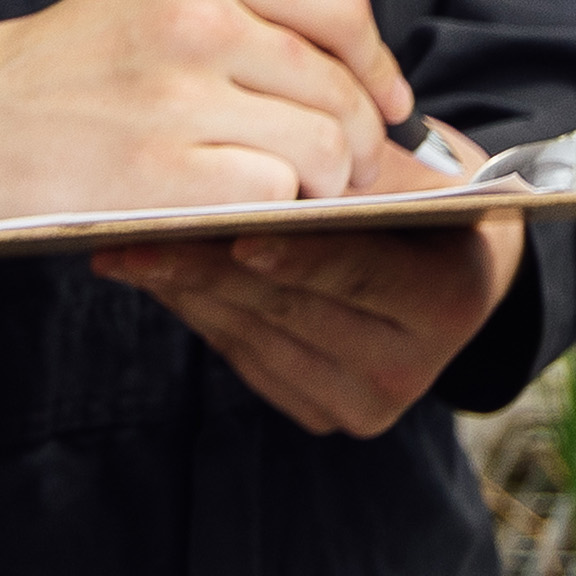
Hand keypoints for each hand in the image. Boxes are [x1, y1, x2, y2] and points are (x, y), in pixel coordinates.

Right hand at [0, 0, 404, 225]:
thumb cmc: (76, 69)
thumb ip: (254, 16)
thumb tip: (365, 77)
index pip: (340, 10)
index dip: (378, 67)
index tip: (388, 105)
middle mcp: (200, 20)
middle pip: (339, 88)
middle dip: (359, 142)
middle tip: (346, 173)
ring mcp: (181, 96)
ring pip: (321, 145)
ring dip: (326, 183)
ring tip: (303, 197)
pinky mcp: (162, 171)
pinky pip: (273, 193)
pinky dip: (278, 211)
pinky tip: (254, 215)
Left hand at [95, 128, 528, 435]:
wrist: (451, 264)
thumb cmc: (421, 195)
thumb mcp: (407, 174)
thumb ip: (347, 176)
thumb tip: (255, 163)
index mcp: (451, 298)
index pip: (361, 272)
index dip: (298, 254)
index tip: (235, 233)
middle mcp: (411, 366)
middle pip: (292, 309)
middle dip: (208, 266)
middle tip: (136, 231)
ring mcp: (362, 401)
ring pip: (254, 335)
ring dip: (185, 288)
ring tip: (124, 247)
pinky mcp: (319, 413)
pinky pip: (243, 356)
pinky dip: (197, 310)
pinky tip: (154, 275)